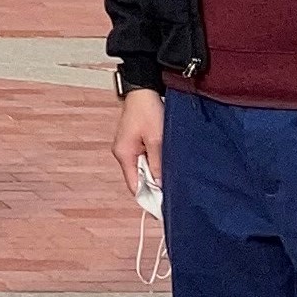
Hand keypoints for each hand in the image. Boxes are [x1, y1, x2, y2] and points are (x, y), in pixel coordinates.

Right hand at [111, 83, 164, 203]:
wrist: (143, 89)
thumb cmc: (148, 111)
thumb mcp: (157, 139)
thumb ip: (158, 164)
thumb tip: (161, 186)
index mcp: (124, 154)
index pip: (134, 185)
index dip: (148, 197)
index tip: (164, 208)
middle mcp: (122, 153)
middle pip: (138, 178)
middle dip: (155, 184)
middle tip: (174, 188)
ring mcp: (127, 147)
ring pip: (142, 168)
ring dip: (156, 171)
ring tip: (171, 170)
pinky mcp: (133, 142)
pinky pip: (143, 159)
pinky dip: (154, 162)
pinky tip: (165, 159)